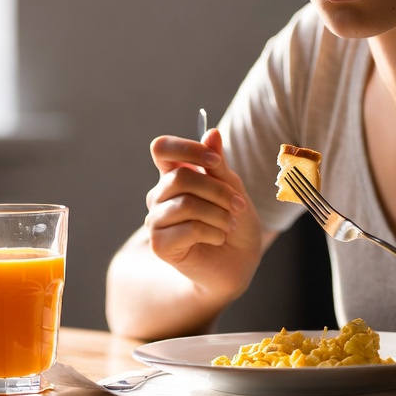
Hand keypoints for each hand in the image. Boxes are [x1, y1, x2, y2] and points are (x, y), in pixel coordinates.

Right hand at [143, 128, 262, 302]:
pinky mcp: (159, 245)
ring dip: (220, 214)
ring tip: (231, 225)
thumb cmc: (235, 223)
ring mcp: (156, 220)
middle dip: (218, 190)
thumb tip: (211, 133)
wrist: (239, 263)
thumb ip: (219, 164)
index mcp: (174, 175)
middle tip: (239, 205)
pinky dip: (213, 232)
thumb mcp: (233, 188)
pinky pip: (189, 228)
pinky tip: (218, 238)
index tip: (215, 162)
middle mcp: (159, 196)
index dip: (187, 149)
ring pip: (186, 204)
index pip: (163, 148)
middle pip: (179, 177)